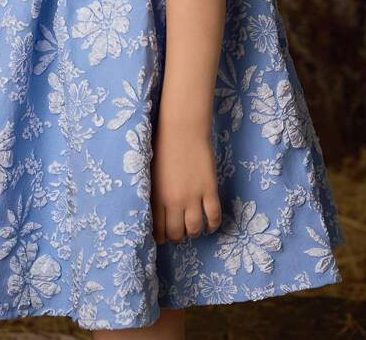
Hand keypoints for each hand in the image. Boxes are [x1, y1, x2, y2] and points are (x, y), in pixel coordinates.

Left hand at [150, 120, 221, 243]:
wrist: (182, 128)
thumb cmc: (162, 146)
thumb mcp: (151, 172)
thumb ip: (153, 193)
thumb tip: (154, 211)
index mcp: (156, 196)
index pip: (158, 229)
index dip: (162, 237)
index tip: (164, 236)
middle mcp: (174, 200)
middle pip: (177, 233)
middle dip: (178, 236)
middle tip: (180, 232)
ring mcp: (193, 196)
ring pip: (195, 228)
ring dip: (195, 232)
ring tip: (194, 229)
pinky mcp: (209, 189)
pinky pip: (214, 216)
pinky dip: (213, 224)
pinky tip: (210, 224)